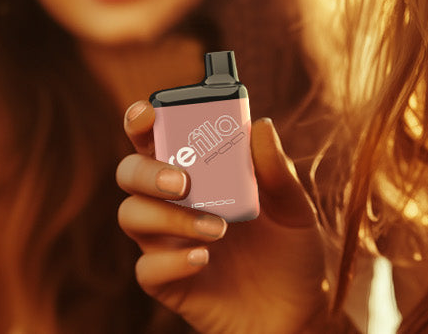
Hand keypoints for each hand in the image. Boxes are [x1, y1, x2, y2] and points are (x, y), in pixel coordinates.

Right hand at [116, 101, 335, 333]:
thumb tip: (261, 125)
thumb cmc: (291, 253)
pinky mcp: (168, 283)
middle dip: (147, 171)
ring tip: (218, 229)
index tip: (149, 114)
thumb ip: (277, 171)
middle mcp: (174, 204)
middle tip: (183, 182)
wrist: (298, 312)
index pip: (156, 139)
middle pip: (129, 174)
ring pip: (132, 216)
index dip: (142, 122)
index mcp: (199, 174)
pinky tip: (203, 258)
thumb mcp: (295, 209)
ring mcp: (167, 243)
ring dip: (168, 217)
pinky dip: (171, 260)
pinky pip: (147, 268)